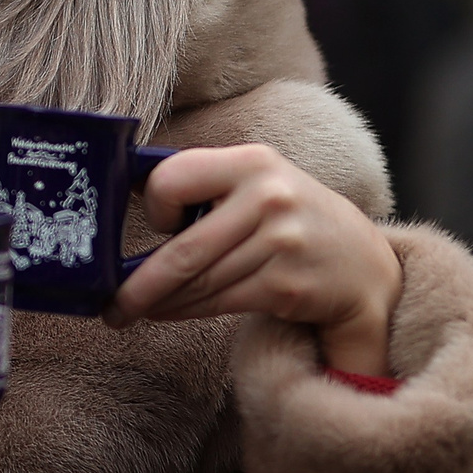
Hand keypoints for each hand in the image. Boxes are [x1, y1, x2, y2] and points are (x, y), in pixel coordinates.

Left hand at [105, 145, 402, 374]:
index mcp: (252, 161)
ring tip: (133, 309)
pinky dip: (185, 311)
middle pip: (182, 251)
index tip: (157, 223)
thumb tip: (123, 185)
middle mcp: (270, 198)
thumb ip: (202, 180)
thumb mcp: (253, 180)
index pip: (172, 178)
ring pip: (197, 283)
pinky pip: (217, 303)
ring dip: (159, 301)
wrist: (363, 263)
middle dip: (138, 284)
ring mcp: (282, 243)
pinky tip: (169, 311)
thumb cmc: (287, 218)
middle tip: (109, 303)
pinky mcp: (287, 285)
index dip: (155, 205)